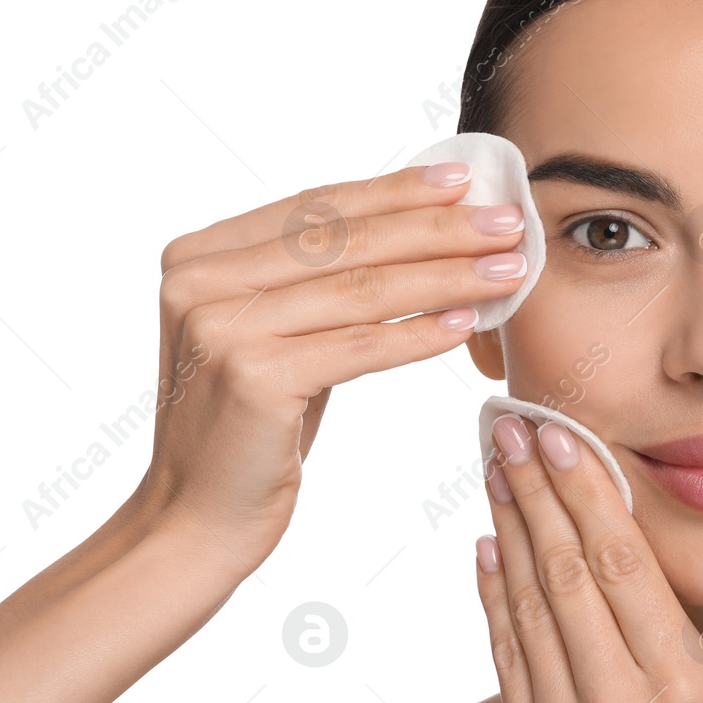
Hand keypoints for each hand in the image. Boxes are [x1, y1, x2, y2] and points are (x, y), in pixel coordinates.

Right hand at [127, 162, 528, 581]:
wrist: (195, 520)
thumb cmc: (248, 431)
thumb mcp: (274, 338)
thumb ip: (317, 284)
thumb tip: (418, 229)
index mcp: (197, 256)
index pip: (315, 209)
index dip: (393, 191)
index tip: (462, 182)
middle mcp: (199, 282)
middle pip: (343, 241)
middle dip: (435, 228)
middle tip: (506, 222)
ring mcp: (222, 328)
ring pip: (360, 289)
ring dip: (445, 277)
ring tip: (507, 271)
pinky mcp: (254, 378)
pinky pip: (360, 346)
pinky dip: (419, 334)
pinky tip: (467, 323)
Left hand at [473, 413, 702, 702]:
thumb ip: (661, 621)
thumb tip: (606, 536)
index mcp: (684, 685)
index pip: (622, 563)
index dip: (584, 490)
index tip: (561, 434)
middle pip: (566, 574)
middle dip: (534, 491)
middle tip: (509, 430)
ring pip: (529, 609)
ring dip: (507, 530)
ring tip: (494, 471)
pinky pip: (508, 659)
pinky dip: (494, 599)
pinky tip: (488, 549)